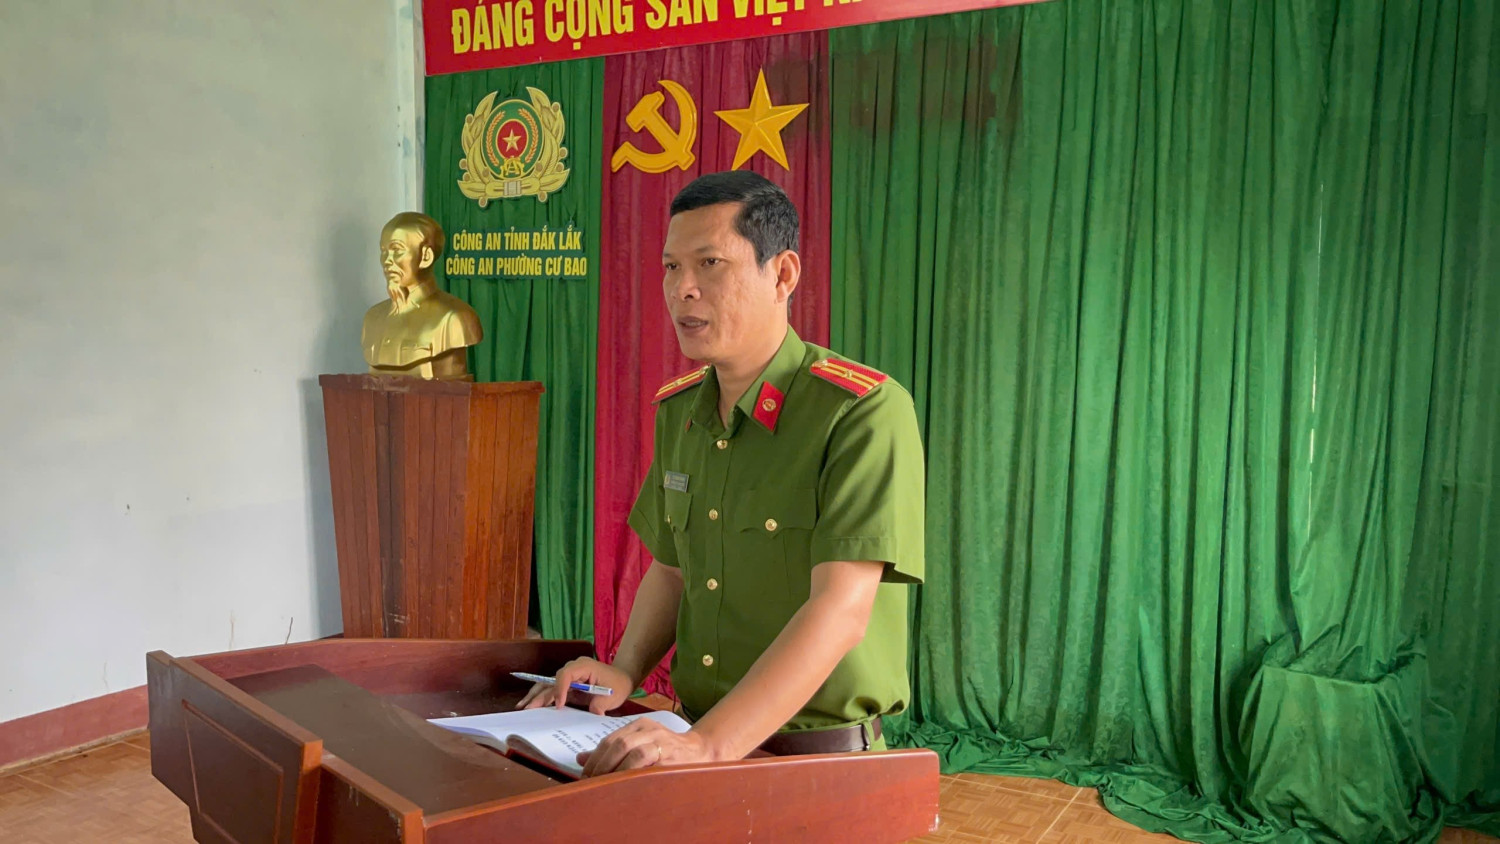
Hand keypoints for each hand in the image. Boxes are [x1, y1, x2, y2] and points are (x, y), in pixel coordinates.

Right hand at [516, 657, 632, 714]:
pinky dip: (542, 698)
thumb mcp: (612, 696)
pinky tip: (531, 706)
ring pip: (547, 685)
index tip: (559, 705)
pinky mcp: (567, 686)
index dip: (560, 689)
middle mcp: (572, 669)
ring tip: (522, 707)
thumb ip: (600, 704)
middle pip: (551, 680)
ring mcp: (568, 677)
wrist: (621, 680)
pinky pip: (552, 690)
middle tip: (527, 708)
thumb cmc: (617, 685)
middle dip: (539, 694)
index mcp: (583, 666)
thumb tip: (593, 714)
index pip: (565, 675)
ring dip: (535, 696)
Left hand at [579, 719, 717, 777]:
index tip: (585, 773)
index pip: (609, 739)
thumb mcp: (639, 746)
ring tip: (604, 782)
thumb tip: (581, 758)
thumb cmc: (667, 751)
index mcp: (637, 724)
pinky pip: (643, 757)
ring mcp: (657, 737)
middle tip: (591, 780)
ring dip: (612, 768)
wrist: (699, 751)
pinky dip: (629, 769)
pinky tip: (622, 779)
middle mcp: (646, 727)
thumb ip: (612, 751)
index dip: (595, 757)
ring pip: (627, 748)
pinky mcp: (666, 750)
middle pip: (616, 743)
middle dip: (600, 764)